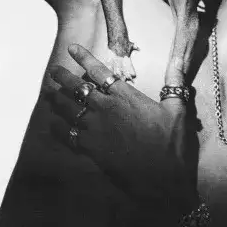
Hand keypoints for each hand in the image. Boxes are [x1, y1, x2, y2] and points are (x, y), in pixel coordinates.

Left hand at [49, 44, 199, 216]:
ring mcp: (96, 129)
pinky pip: (68, 136)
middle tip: (54, 71)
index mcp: (126, 96)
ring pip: (69, 109)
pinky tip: (52, 125)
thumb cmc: (172, 143)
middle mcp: (107, 109)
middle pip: (78, 88)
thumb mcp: (177, 109)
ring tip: (48, 93)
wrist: (162, 178)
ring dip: (57, 100)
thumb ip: (174, 81)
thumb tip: (177, 58)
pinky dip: (58, 129)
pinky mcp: (91, 149)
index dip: (84, 58)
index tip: (72, 48)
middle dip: (64, 77)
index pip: (100, 71)